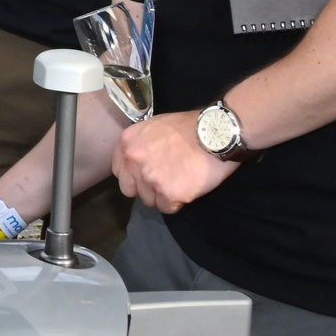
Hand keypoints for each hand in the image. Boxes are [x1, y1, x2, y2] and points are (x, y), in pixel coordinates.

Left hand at [111, 111, 239, 213]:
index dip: (134, 175)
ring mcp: (150, 177)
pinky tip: (188, 187)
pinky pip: (167, 208)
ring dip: (163, 195)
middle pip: (130, 189)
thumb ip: (142, 144)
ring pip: (149, 201)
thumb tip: (141, 161)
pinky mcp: (168, 193)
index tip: (148, 174)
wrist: (216, 133)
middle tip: (165, 180)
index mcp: (128, 142)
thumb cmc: (190, 126)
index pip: (119, 171)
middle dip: (146, 188)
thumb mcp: (155, 126)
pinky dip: (178, 202)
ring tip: (181, 180)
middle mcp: (133, 160)